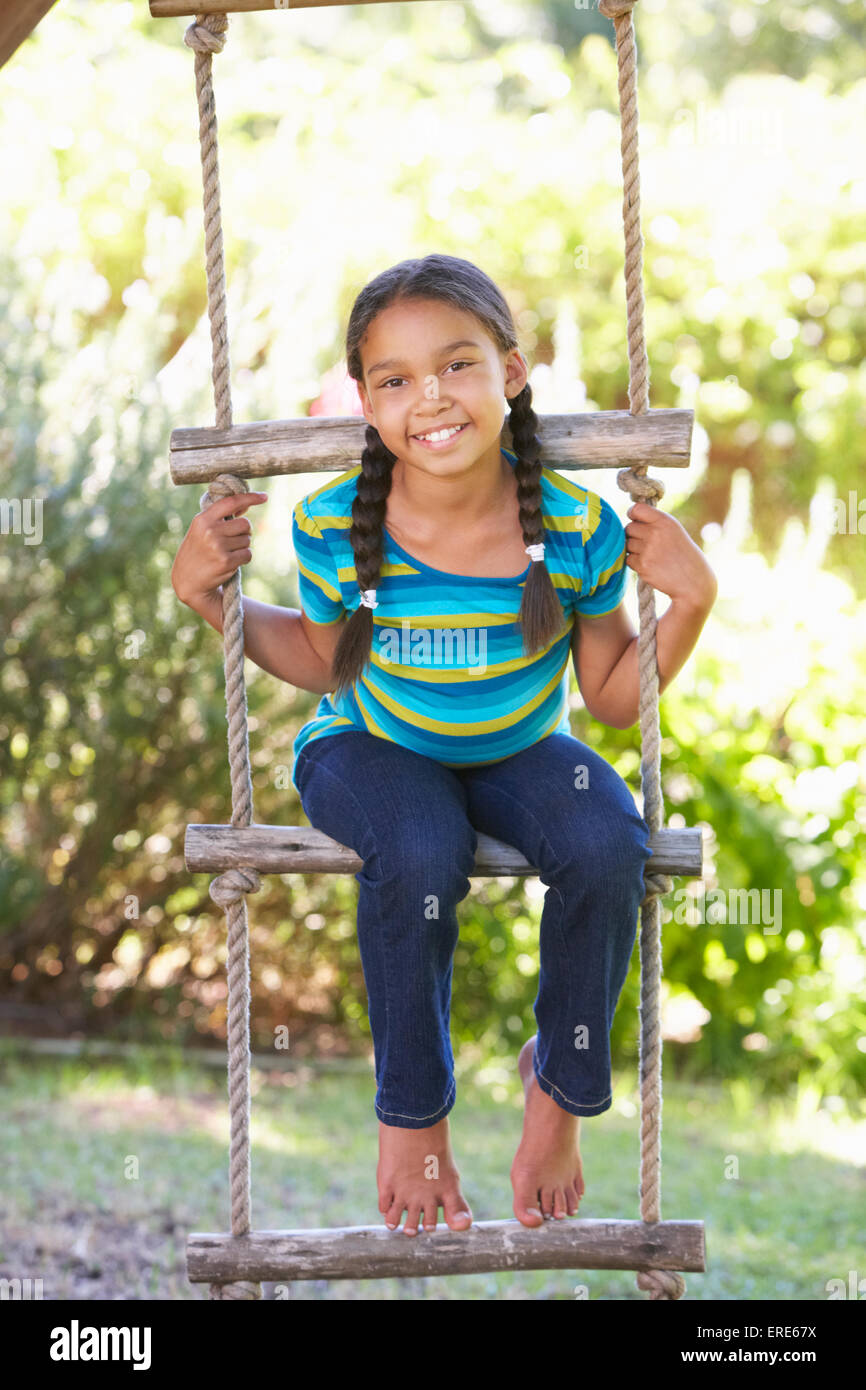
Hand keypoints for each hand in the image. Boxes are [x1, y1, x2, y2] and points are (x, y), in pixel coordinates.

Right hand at [171, 490, 267, 608]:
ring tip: (226, 552)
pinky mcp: (226, 561)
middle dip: (244, 532)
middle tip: (231, 541)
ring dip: (241, 546)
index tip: (264, 497)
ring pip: (247, 540)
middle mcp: (210, 531)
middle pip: (245, 524)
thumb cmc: (198, 551)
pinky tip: (230, 562)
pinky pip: (248, 554)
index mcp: (203, 519)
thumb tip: (246, 504)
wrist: (188, 580)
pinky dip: (243, 558)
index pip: (231, 502)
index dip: (250, 498)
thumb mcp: (201, 529)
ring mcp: (218, 546)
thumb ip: (220, 517)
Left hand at [624, 502, 716, 608]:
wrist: (694, 581)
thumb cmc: (683, 554)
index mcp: (665, 521)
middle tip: (648, 544)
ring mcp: (648, 549)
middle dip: (634, 535)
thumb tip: (630, 519)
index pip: (636, 509)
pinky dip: (636, 563)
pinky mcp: (643, 565)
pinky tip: (651, 565)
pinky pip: (628, 559)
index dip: (632, 515)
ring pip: (627, 544)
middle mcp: (655, 533)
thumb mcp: (674, 531)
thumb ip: (654, 522)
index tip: (635, 520)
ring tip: (652, 555)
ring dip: (635, 550)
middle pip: (629, 528)